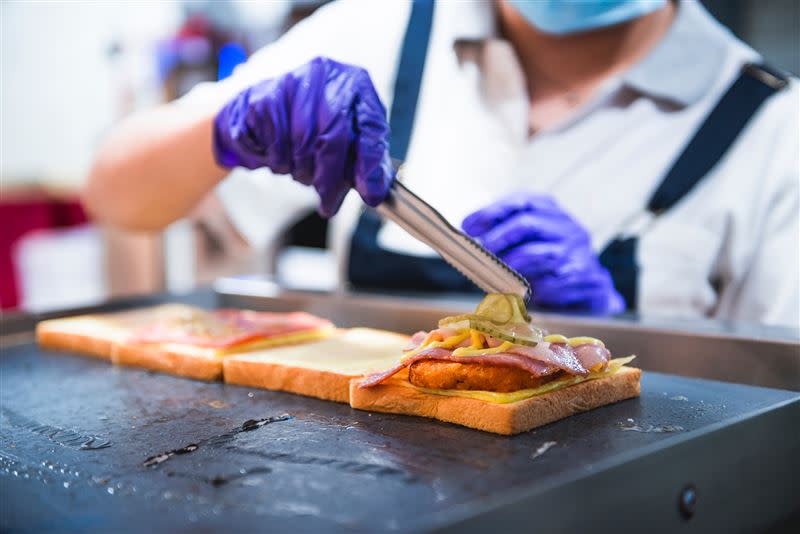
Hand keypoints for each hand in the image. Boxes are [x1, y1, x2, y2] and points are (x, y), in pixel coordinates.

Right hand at [213, 57, 393, 216]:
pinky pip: (271, 143)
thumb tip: (373, 192)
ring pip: (299, 142)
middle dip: (330, 179)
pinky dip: (275, 161)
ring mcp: (290, 82)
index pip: (371, 125)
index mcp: (356, 83)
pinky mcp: (261, 97)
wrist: (268, 104)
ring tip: (301, 174)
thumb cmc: (318, 122)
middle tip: (328, 204)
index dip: (371, 164)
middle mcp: (325, 75)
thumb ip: (366, 160)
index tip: (370, 195)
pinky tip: (279, 160)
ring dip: (300, 171)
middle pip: (332, 137)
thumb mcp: (350, 134)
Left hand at [462, 193, 624, 313]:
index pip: (520, 201)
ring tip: (496, 272)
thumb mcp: (528, 239)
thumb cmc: (546, 260)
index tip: (468, 226)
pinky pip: (552, 282)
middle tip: (482, 251)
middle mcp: (567, 226)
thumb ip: (504, 234)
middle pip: (527, 223)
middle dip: (498, 237)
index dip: (491, 212)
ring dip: (512, 263)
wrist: (588, 284)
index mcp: (551, 209)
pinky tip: (520, 291)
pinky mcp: (583, 276)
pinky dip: (532, 287)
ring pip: (540, 254)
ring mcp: (578, 251)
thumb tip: (469, 236)